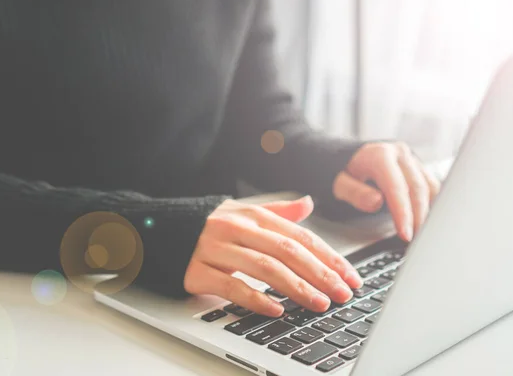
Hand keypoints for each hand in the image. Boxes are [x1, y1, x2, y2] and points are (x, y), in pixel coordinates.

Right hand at [184, 197, 362, 316]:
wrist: (162, 229)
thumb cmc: (211, 226)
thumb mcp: (245, 213)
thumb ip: (278, 211)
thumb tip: (309, 203)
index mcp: (252, 215)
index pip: (299, 235)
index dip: (328, 256)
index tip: (349, 275)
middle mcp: (236, 228)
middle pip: (286, 250)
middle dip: (319, 273)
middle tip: (342, 293)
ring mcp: (215, 249)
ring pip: (263, 267)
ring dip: (295, 287)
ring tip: (318, 303)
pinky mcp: (198, 270)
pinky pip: (230, 286)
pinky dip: (255, 298)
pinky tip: (276, 309)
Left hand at [333, 142, 440, 240]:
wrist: (346, 156)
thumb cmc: (342, 171)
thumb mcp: (339, 183)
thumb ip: (355, 192)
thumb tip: (376, 202)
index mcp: (379, 155)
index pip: (397, 188)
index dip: (403, 213)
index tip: (406, 234)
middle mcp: (398, 153)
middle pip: (417, 187)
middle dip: (419, 216)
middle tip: (417, 239)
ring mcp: (410, 158)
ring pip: (429, 186)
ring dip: (428, 210)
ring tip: (423, 232)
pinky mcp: (417, 165)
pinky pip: (430, 184)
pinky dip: (431, 202)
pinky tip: (426, 218)